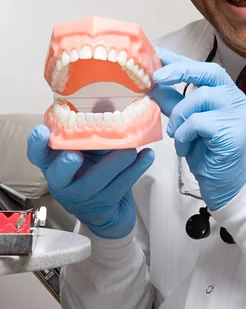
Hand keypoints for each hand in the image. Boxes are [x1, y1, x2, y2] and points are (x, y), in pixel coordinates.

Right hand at [27, 125, 153, 238]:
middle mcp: (63, 182)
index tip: (42, 131)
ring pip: (95, 182)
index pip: (38, 155)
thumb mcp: (91, 147)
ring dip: (115, 163)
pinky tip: (146, 156)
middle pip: (59, 176)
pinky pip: (119, 186)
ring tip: (131, 149)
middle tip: (75, 155)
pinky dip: (135, 169)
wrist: (110, 208)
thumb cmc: (95, 169)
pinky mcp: (103, 204)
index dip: (36, 144)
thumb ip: (94, 127)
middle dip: (66, 165)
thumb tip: (108, 100)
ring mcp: (82, 196)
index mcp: (55, 163)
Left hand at [151, 47, 245, 210]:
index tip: (157, 54)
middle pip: (207, 72)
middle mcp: (237, 99)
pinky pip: (198, 122)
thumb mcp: (186, 124)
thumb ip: (174, 103)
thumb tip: (153, 84)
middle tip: (155, 77)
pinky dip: (184, 135)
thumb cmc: (208, 155)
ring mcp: (238, 113)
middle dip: (178, 71)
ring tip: (176, 135)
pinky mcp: (234, 130)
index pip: (203, 69)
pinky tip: (186, 148)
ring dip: (179, 118)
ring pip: (199, 99)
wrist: (226, 187)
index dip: (179, 60)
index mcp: (227, 94)